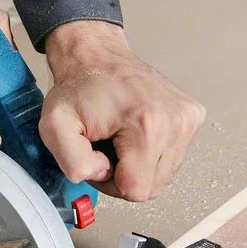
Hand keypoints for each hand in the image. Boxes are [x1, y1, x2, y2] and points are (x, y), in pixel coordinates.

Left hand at [41, 21, 205, 200]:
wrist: (97, 56)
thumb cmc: (77, 90)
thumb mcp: (54, 128)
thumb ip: (73, 163)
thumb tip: (102, 173)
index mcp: (146, 126)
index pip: (136, 191)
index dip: (110, 182)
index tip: (99, 156)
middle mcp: (175, 122)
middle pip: (152, 187)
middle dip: (125, 175)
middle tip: (107, 147)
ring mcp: (187, 118)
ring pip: (163, 176)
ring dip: (138, 165)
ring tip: (121, 138)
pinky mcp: (192, 116)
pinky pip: (172, 158)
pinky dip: (151, 153)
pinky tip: (136, 131)